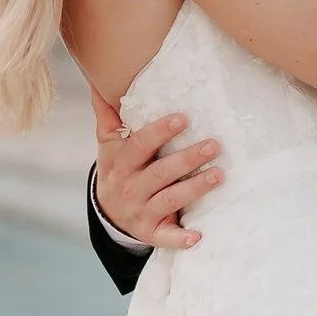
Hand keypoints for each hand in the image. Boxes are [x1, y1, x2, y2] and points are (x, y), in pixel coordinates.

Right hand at [91, 93, 221, 251]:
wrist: (107, 211)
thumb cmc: (117, 167)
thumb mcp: (108, 142)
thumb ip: (107, 112)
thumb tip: (97, 78)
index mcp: (120, 161)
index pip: (140, 144)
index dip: (160, 132)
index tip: (182, 118)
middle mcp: (129, 186)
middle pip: (160, 172)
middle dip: (187, 159)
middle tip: (214, 145)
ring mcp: (141, 211)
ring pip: (169, 200)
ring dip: (194, 189)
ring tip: (219, 176)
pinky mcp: (151, 232)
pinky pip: (166, 236)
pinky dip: (181, 238)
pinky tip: (198, 236)